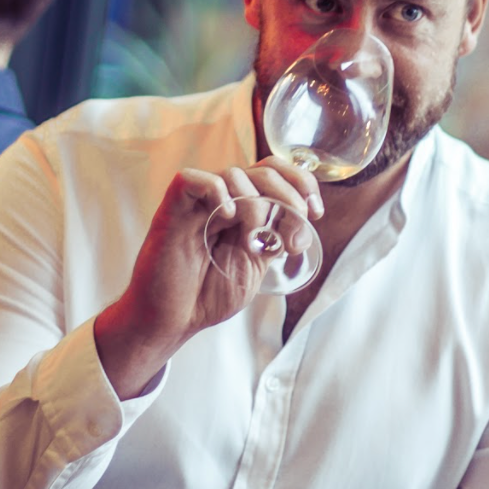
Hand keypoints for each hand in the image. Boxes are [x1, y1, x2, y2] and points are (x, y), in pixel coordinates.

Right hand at [94, 159, 321, 397]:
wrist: (173, 320)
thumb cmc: (207, 295)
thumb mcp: (255, 266)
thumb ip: (275, 240)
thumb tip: (302, 223)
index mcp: (243, 210)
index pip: (275, 173)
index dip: (301, 183)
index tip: (316, 212)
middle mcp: (222, 201)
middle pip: (263, 168)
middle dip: (289, 193)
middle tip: (296, 224)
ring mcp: (197, 204)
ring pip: (233, 173)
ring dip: (256, 202)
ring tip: (256, 236)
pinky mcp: (172, 210)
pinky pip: (193, 180)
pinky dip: (217, 192)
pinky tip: (226, 217)